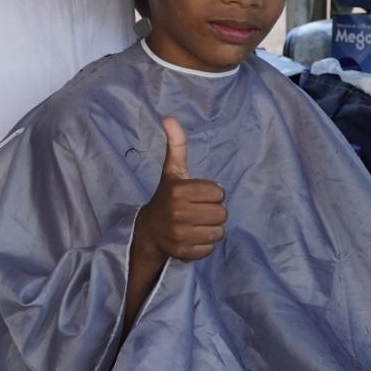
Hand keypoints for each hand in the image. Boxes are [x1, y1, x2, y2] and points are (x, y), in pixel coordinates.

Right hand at [135, 118, 226, 262]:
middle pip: (221, 213)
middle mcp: (177, 212)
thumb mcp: (172, 170)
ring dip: (211, 228)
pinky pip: (210, 248)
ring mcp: (179, 234)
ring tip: (196, 224)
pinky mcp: (183, 252)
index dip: (211, 194)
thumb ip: (176, 144)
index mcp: (178, 191)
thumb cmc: (167, 197)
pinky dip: (204, 245)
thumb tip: (169, 117)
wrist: (149, 230)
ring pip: (219, 232)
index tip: (197, 195)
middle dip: (213, 211)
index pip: (218, 193)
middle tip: (197, 211)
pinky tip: (192, 237)